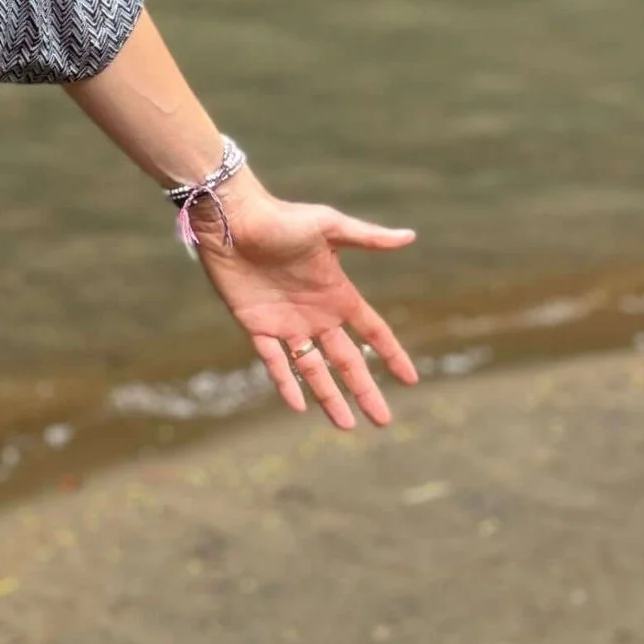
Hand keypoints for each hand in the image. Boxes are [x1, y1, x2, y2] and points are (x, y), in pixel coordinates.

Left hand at [191, 182, 419, 430]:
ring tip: (346, 425)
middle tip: (383, 421)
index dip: (391, 355)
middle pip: (347, 360)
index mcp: (337, 294)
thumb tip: (410, 236)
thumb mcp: (328, 226)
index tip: (410, 380)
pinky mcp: (256, 326)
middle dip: (365, 390)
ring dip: (329, 396)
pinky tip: (298, 406)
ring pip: (312, 369)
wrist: (232, 219)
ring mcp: (286, 323)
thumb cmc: (280, 217)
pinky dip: (285, 383)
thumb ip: (367, 237)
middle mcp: (316, 314)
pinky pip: (273, 362)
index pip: (372, 332)